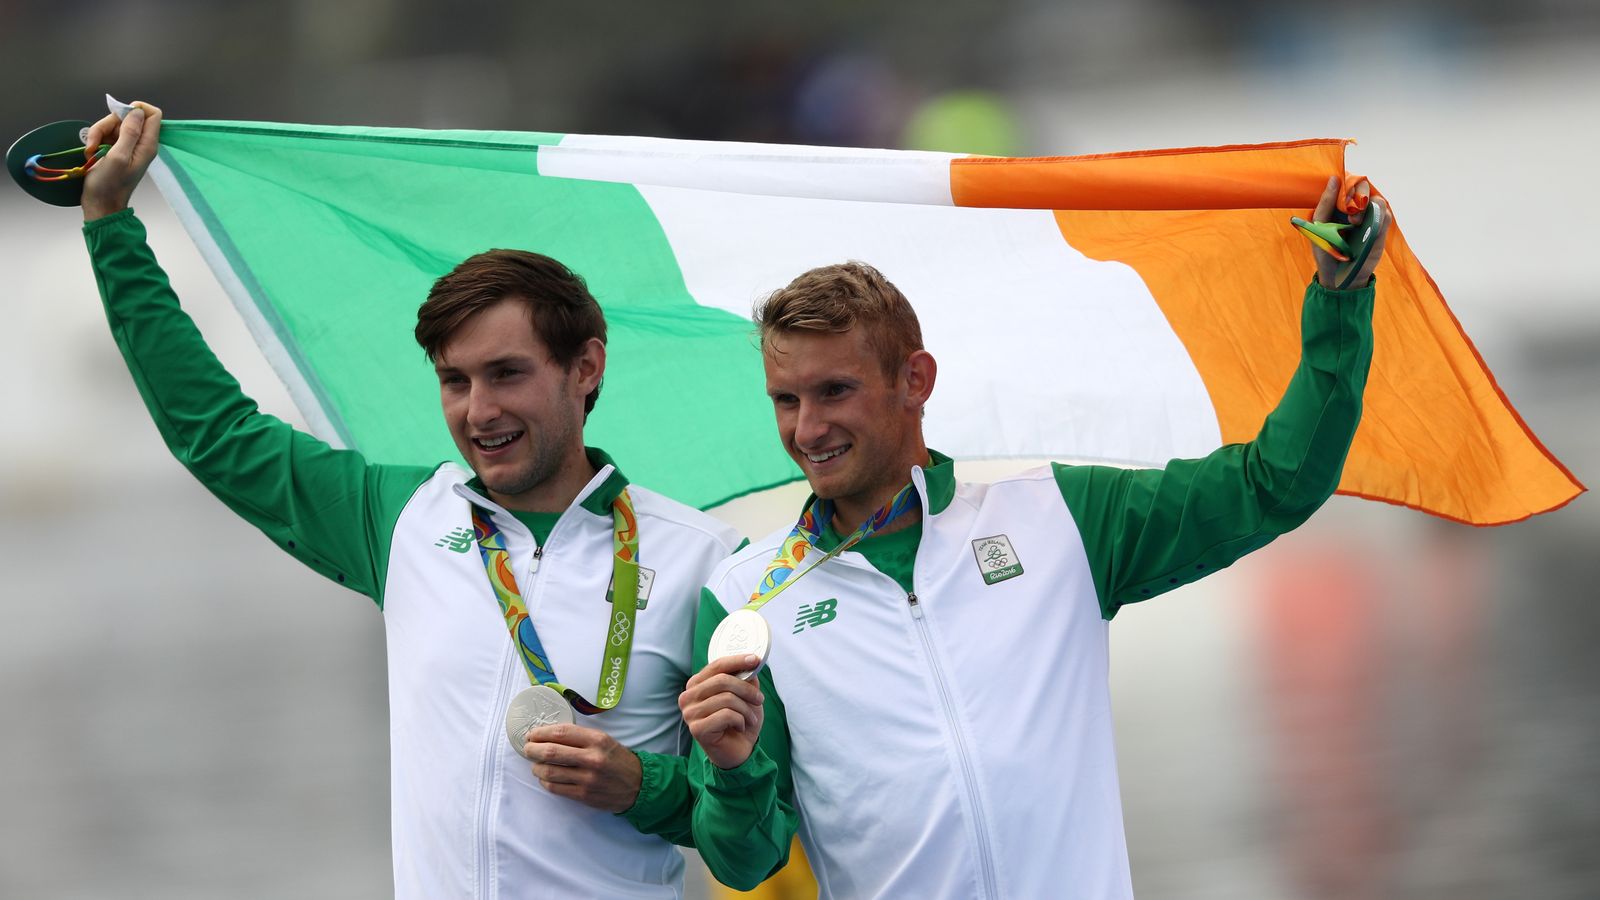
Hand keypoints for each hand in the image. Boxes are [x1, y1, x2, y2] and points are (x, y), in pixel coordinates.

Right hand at [81, 101, 163, 221]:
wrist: (99, 203)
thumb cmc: (109, 184)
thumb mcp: (118, 156)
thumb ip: (129, 133)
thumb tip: (137, 111)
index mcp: (147, 145)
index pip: (152, 114)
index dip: (136, 109)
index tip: (118, 115)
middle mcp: (140, 143)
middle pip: (127, 117)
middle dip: (108, 124)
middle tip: (97, 141)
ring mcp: (126, 146)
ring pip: (113, 124)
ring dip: (97, 133)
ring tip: (92, 150)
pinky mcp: (114, 149)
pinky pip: (104, 134)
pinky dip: (95, 140)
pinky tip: (90, 153)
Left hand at [522, 723, 642, 812]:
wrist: (638, 785)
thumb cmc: (618, 760)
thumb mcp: (604, 740)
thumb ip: (580, 737)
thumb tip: (548, 735)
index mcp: (597, 740)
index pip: (560, 733)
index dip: (541, 733)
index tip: (532, 734)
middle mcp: (592, 758)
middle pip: (550, 752)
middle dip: (532, 750)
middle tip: (528, 749)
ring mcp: (587, 779)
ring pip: (549, 772)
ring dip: (536, 767)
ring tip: (536, 764)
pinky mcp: (584, 795)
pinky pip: (555, 788)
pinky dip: (545, 781)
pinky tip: (546, 777)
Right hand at [680, 653, 764, 769]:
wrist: (738, 752)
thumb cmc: (739, 722)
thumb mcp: (746, 696)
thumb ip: (745, 679)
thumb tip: (750, 665)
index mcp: (696, 684)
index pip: (716, 665)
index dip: (737, 661)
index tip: (755, 660)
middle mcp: (688, 697)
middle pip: (722, 680)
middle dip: (746, 689)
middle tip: (760, 699)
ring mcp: (690, 713)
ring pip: (727, 699)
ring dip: (746, 709)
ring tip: (750, 719)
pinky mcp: (697, 729)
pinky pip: (726, 715)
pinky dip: (740, 720)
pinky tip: (740, 727)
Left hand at [1310, 175, 1389, 288]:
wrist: (1338, 275)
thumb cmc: (1325, 250)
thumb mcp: (1318, 226)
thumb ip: (1325, 203)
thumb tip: (1334, 179)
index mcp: (1339, 205)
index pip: (1348, 182)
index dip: (1347, 184)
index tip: (1341, 193)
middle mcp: (1356, 209)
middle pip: (1364, 187)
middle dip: (1356, 194)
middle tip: (1348, 207)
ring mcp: (1369, 219)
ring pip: (1377, 200)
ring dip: (1367, 207)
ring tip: (1354, 222)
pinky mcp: (1380, 230)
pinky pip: (1385, 216)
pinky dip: (1378, 217)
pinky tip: (1366, 227)